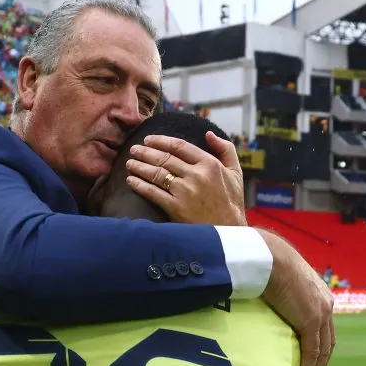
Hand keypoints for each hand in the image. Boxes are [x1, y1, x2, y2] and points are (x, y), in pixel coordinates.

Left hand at [124, 132, 245, 225]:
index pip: (179, 146)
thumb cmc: (231, 202)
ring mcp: (185, 191)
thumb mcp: (236, 172)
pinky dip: (139, 185)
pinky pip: (153, 192)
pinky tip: (131, 180)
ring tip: (129, 163)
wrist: (229, 231)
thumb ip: (225, 149)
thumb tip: (208, 134)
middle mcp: (196, 175)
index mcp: (209, 164)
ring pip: (156, 173)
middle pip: (164, 158)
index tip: (148, 140)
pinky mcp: (176, 207)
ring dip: (140, 167)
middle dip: (145, 152)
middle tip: (133, 150)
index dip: (161, 141)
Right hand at [258, 230, 334, 365]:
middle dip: (321, 363)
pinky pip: (312, 352)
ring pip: (323, 351)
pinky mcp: (310, 321)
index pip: (324, 328)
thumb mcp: (280, 282)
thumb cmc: (268, 264)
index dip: (320, 347)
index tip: (312, 362)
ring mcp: (321, 314)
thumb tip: (266, 301)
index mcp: (320, 296)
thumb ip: (281, 295)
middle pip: (328, 342)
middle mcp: (326, 306)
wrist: (270, 258)